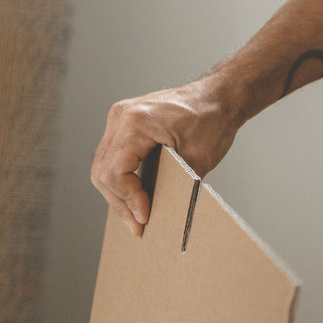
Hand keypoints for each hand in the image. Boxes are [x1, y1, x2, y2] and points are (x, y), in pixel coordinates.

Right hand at [91, 79, 242, 235]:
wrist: (219, 94)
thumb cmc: (212, 120)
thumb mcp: (197, 161)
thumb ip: (174, 189)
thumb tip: (157, 218)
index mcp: (136, 122)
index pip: (115, 171)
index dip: (128, 200)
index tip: (146, 217)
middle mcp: (121, 116)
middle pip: (103, 172)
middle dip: (120, 203)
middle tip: (138, 227)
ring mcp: (119, 117)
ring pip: (103, 166)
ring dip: (118, 194)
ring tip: (136, 217)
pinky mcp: (124, 122)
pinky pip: (111, 156)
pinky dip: (120, 179)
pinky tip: (134, 196)